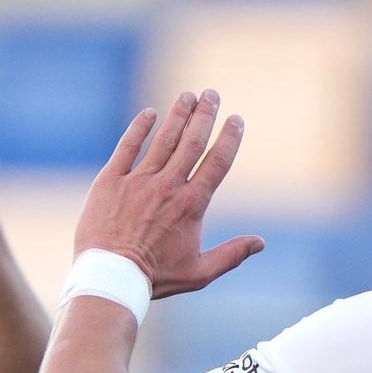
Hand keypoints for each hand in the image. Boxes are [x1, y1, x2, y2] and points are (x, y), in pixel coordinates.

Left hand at [74, 88, 264, 298]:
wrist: (110, 277)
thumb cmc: (155, 278)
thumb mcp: (199, 273)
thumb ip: (231, 255)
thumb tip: (261, 243)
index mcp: (192, 205)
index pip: (217, 162)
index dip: (229, 138)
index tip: (236, 119)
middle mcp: (168, 186)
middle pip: (192, 142)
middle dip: (205, 114)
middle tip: (212, 94)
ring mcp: (139, 181)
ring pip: (163, 139)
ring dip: (178, 114)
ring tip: (188, 96)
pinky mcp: (111, 181)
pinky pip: (127, 147)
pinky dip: (139, 128)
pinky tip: (149, 113)